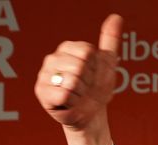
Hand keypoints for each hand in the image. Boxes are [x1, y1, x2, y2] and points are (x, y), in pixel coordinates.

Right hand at [34, 14, 122, 144]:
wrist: (91, 115)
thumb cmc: (97, 90)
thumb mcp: (107, 65)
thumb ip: (110, 40)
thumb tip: (116, 16)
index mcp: (67, 48)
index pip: (87, 52)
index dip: (95, 68)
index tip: (92, 75)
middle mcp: (53, 58)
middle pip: (80, 66)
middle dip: (88, 82)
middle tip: (84, 88)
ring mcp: (44, 74)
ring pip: (72, 81)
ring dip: (81, 94)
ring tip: (77, 95)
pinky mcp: (41, 92)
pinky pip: (64, 95)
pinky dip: (72, 103)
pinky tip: (69, 103)